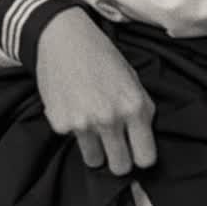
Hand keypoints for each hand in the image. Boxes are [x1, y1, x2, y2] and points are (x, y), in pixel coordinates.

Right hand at [32, 11, 157, 175]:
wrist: (63, 38)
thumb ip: (141, 110)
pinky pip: (72, 140)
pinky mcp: (60, 124)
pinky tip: (73, 106)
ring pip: (95, 160)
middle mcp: (110, 119)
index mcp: (134, 107)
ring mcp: (83, 123)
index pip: (146, 158)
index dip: (141, 157)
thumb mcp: (132, 79)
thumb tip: (143, 139)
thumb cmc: (101, 56)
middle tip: (114, 146)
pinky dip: (73, 129)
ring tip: (91, 124)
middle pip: (120, 167)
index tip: (136, 152)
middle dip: (119, 160)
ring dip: (95, 148)